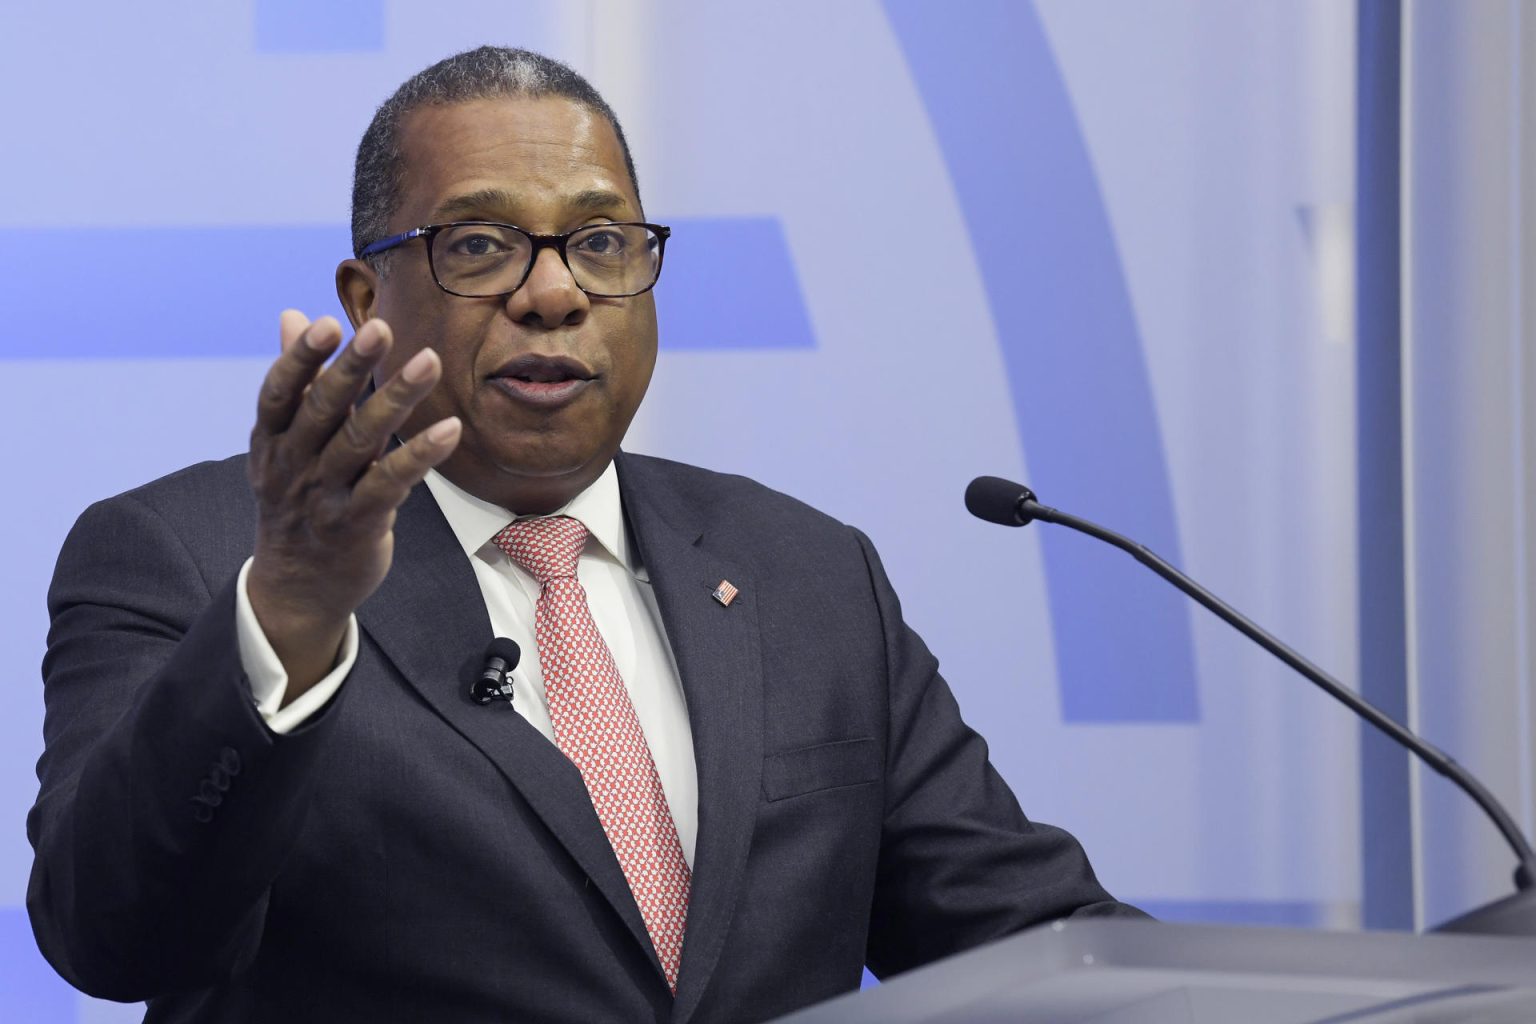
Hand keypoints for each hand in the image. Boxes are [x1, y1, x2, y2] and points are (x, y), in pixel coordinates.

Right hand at [246, 311, 460, 700]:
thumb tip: (293, 315)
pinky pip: (391, 483)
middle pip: (322, 410)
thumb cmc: (300, 498)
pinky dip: (420, 455)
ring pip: (360, 441)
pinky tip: (451, 429)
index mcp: (272, 441)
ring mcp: (324, 496)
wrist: (298, 586)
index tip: (326, 323)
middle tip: (380, 329)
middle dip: (351, 368)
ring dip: (396, 399)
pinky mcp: (357, 523)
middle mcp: (293, 466)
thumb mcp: (287, 443)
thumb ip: (299, 379)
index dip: (299, 358)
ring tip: (429, 362)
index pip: (279, 393)